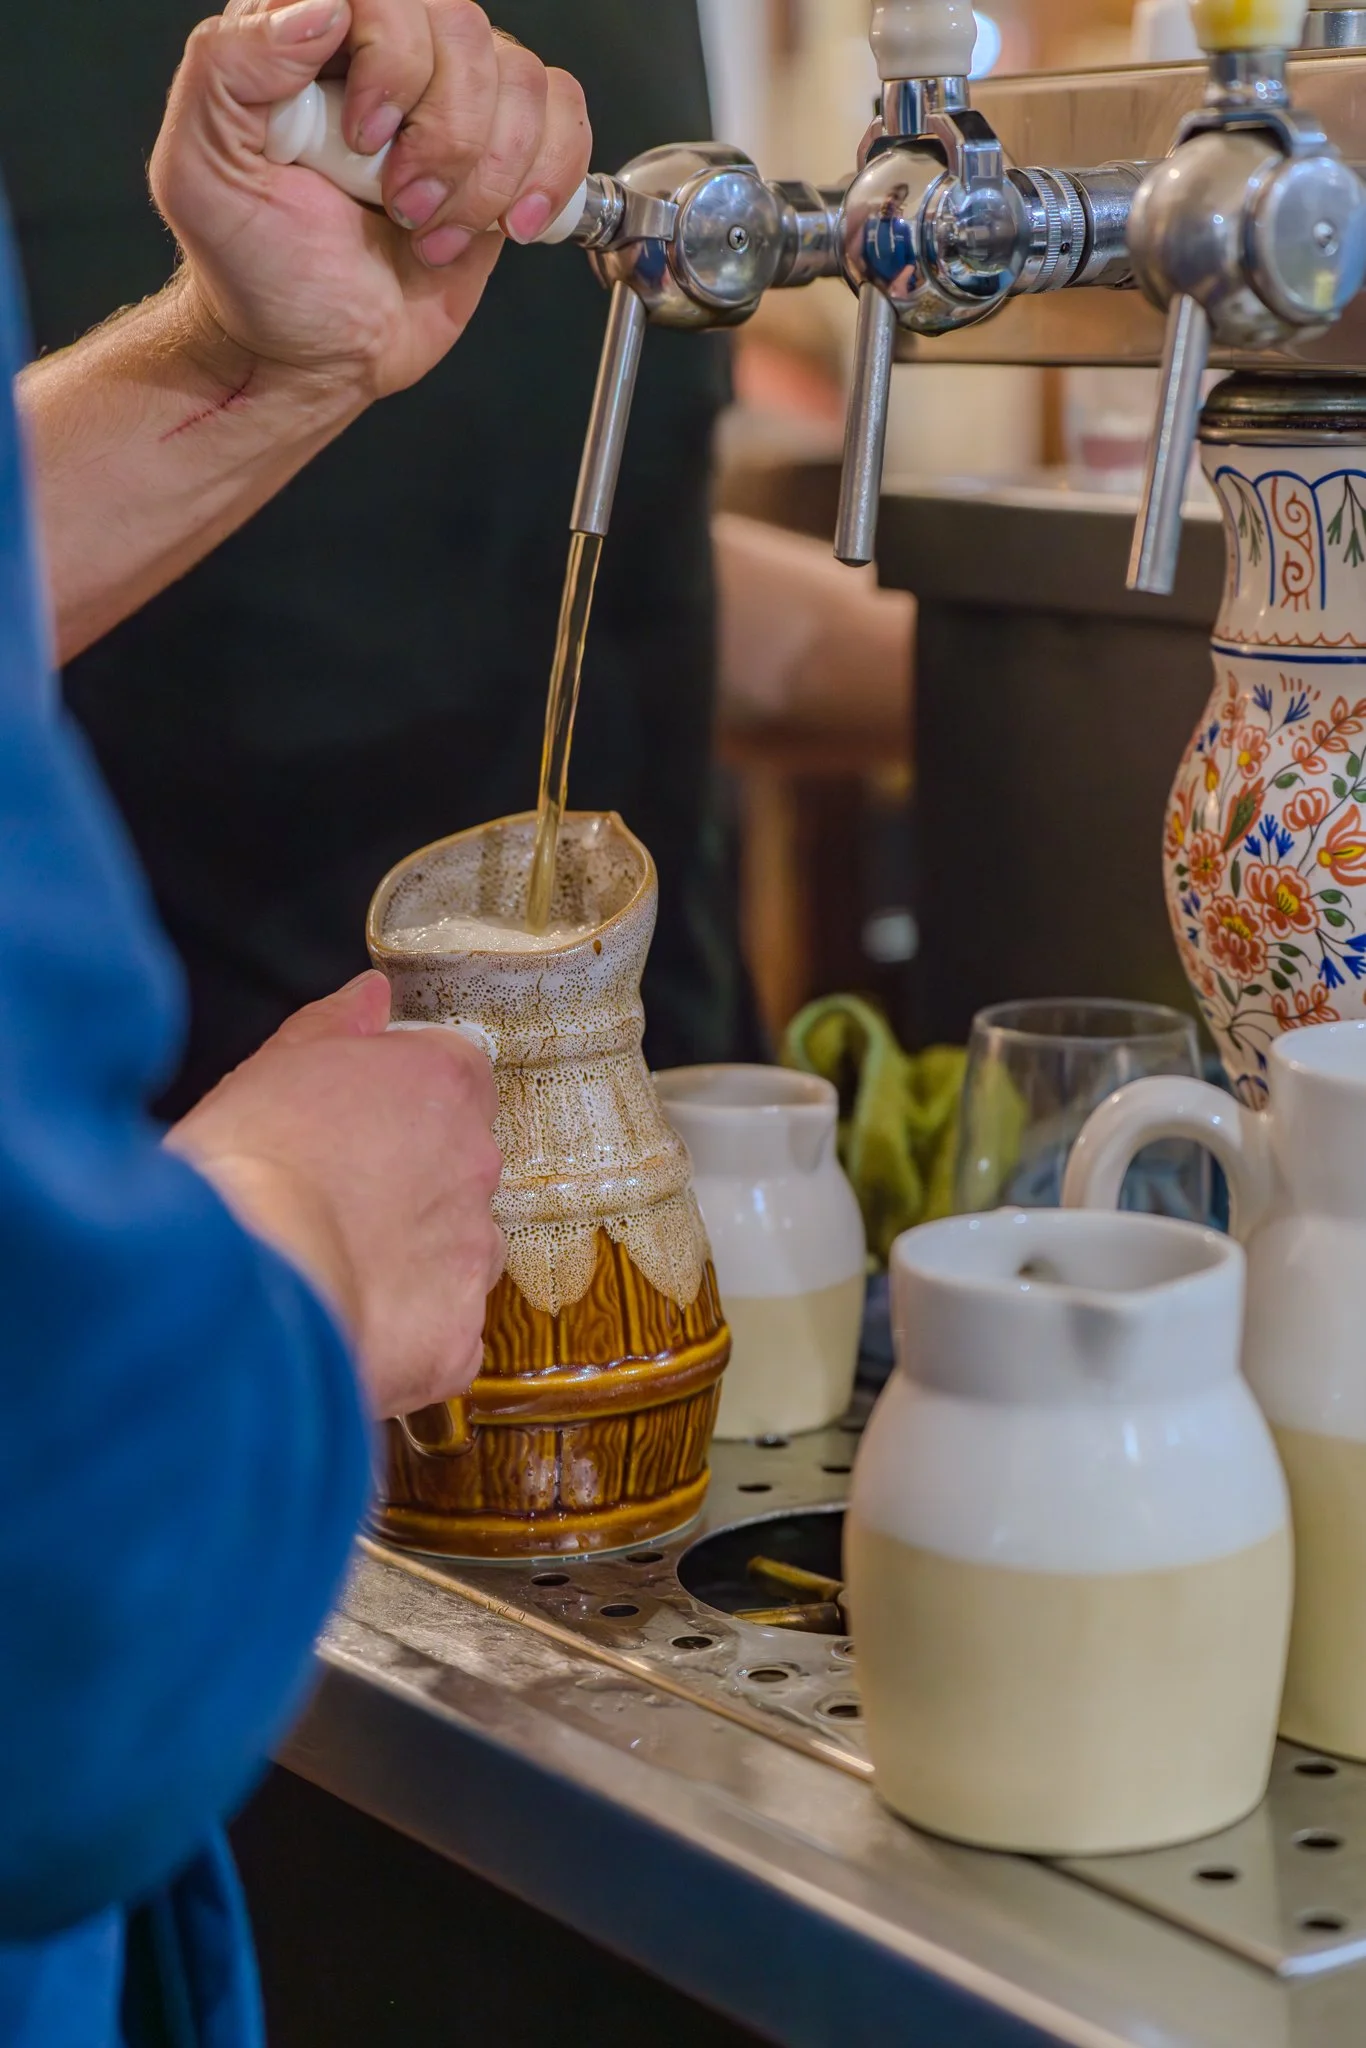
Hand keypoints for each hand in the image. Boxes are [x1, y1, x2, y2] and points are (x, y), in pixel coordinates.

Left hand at [150, 0, 591, 399]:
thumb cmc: (258, 274)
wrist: (314, 354)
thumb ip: (229, 68)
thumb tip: (319, 8)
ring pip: (521, 80)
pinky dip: (546, 177)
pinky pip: (564, 117)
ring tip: (432, 230)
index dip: (391, 58)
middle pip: (463, 29)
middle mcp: (385, 53)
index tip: (365, 140)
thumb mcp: (201, 175)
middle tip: (398, 203)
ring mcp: (452, 100)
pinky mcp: (504, 151)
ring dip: (485, 176)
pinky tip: (502, 224)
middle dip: (442, 137)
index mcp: (305, 36)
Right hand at [167, 972, 505, 1418]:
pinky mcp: (457, 1338)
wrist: (239, 1277)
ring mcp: (473, 1254)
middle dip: (414, 1181)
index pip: (457, 1074)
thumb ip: (333, 1026)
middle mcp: (475, 1165)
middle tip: (338, 1202)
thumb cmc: (243, 1164)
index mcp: (441, 1083)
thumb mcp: (271, 1067)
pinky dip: (411, 1336)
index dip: (407, 1100)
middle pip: (463, 1164)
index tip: (362, 1124)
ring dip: (418, 1258)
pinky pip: (448, 1335)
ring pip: (463, 1251)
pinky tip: (352, 1327)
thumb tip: (372, 996)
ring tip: (340, 1270)